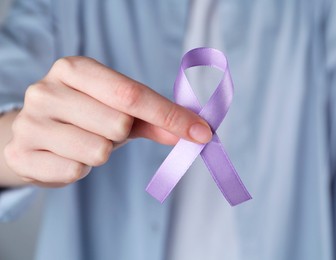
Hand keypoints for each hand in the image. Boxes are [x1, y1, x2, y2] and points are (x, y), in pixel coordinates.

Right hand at [3, 57, 211, 186]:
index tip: (201, 133)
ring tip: (82, 141)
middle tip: (104, 129)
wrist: (32, 133)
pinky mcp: (22, 154)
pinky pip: (76, 171)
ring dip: (101, 152)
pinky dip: (81, 168)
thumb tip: (195, 133)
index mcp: (74, 69)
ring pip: (98, 151)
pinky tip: (66, 155)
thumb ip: (155, 118)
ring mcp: (31, 122)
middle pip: (118, 124)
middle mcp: (47, 90)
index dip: (170, 115)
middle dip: (121, 134)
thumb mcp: (118, 109)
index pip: (132, 94)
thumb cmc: (83, 116)